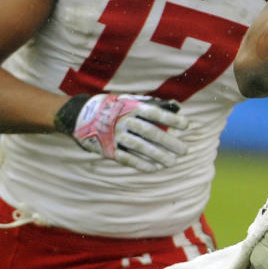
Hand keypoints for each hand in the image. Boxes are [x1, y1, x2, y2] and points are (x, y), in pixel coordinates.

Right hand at [56, 93, 188, 171]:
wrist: (80, 116)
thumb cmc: (113, 107)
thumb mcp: (130, 100)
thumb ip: (153, 103)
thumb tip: (177, 107)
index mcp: (131, 107)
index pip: (156, 113)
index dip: (172, 119)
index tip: (187, 126)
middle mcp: (124, 121)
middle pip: (151, 133)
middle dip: (169, 142)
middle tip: (184, 150)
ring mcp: (115, 136)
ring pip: (141, 147)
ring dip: (158, 156)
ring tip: (172, 162)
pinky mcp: (108, 149)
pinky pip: (127, 158)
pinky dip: (142, 164)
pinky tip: (155, 168)